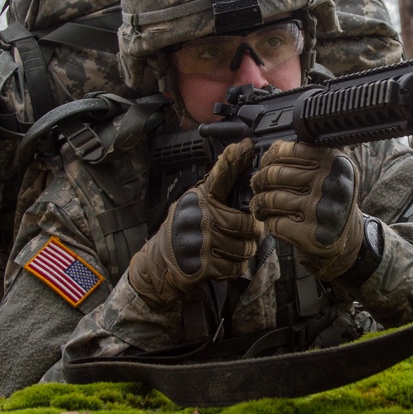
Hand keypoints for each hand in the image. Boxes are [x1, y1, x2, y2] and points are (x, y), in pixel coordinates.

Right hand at [129, 139, 263, 309]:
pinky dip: (234, 268)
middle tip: (246, 234)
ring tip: (232, 248)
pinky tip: (223, 262)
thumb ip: (221, 184)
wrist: (161, 263)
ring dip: (243, 252)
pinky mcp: (202, 265)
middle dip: (251, 233)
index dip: (233, 161)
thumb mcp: (198, 202)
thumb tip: (243, 151)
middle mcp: (199, 216)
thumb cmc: (187, 229)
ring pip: (245, 248)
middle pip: (246, 224)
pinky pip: (235, 267)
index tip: (245, 146)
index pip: (219, 177)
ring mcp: (200, 241)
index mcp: (199, 198)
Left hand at [249, 141, 362, 280]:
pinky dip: (269, 222)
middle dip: (259, 180)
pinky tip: (273, 220)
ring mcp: (320, 211)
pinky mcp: (311, 235)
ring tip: (259, 204)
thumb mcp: (331, 170)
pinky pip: (274, 223)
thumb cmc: (331, 198)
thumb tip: (272, 148)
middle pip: (274, 174)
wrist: (346, 236)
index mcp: (335, 162)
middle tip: (257, 185)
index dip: (269, 157)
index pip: (288, 151)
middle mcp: (330, 184)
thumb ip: (308, 154)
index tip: (265, 164)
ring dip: (259, 202)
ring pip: (270, 199)